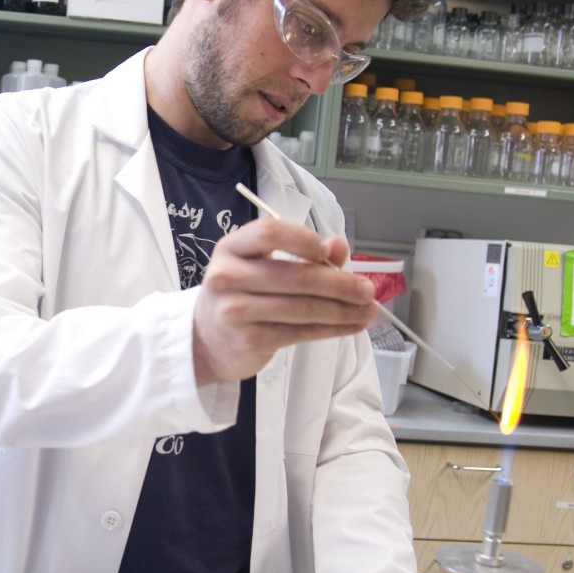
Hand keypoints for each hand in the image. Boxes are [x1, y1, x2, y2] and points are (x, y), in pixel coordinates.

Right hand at [191, 218, 377, 384]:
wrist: (206, 340)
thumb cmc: (241, 296)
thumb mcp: (262, 266)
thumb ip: (301, 253)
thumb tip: (339, 248)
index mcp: (232, 248)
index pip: (270, 232)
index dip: (305, 240)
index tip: (331, 251)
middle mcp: (228, 276)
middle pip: (295, 275)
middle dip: (340, 283)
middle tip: (367, 289)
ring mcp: (235, 310)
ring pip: (302, 307)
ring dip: (342, 310)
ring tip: (367, 310)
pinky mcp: (248, 340)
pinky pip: (300, 332)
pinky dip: (332, 329)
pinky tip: (351, 326)